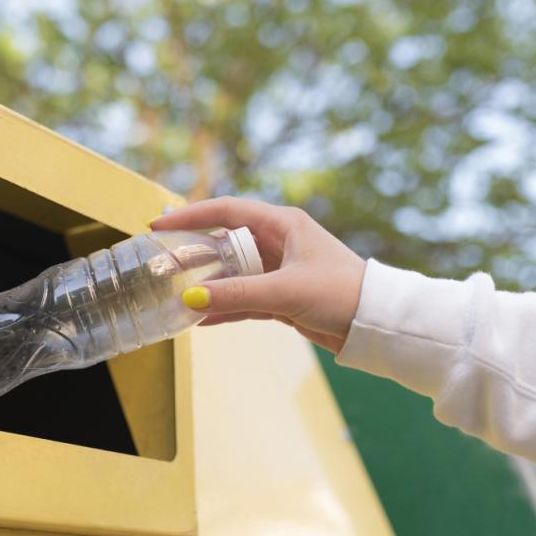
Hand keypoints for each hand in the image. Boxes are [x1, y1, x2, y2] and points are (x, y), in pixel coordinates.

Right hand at [150, 197, 366, 354]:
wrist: (375, 323)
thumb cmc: (341, 293)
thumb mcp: (285, 291)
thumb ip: (238, 294)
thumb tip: (192, 298)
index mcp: (283, 224)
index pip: (226, 211)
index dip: (191, 215)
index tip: (160, 223)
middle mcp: (279, 243)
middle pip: (225, 242)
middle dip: (194, 254)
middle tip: (163, 264)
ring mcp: (280, 271)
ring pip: (233, 273)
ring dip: (209, 286)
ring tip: (176, 296)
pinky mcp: (283, 297)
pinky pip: (245, 298)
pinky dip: (226, 307)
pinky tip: (203, 319)